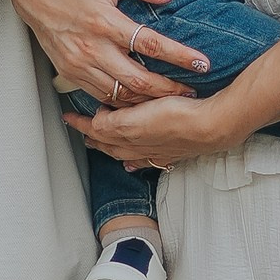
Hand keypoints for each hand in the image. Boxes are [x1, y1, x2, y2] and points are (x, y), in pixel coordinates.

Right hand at [12, 0, 211, 91]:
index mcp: (104, 21)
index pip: (150, 45)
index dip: (180, 57)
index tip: (203, 64)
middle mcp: (92, 48)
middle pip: (138, 81)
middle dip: (169, 90)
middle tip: (192, 92)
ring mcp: (79, 65)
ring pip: (119, 96)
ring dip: (148, 101)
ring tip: (171, 99)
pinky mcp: (70, 73)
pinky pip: (100, 97)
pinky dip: (122, 102)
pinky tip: (140, 100)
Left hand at [67, 79, 246, 170]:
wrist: (212, 126)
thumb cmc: (178, 118)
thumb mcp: (136, 117)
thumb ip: (112, 122)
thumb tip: (97, 122)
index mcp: (127, 137)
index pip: (96, 131)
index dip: (80, 124)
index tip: (68, 118)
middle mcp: (138, 148)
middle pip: (108, 144)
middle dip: (93, 137)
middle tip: (82, 131)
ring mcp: (155, 151)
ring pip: (125, 152)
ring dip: (111, 147)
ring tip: (102, 144)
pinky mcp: (171, 152)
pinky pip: (145, 158)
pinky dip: (135, 159)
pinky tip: (134, 162)